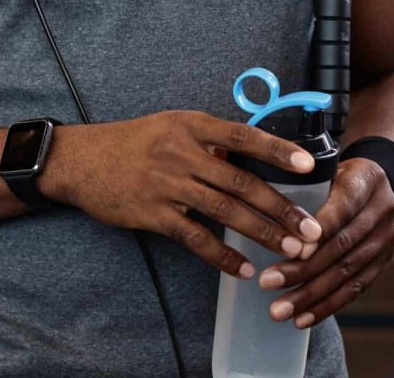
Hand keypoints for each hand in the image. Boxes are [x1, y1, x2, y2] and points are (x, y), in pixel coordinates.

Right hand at [41, 111, 322, 276]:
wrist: (82, 160)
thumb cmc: (132, 141)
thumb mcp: (171, 125)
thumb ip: (208, 140)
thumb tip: (247, 157)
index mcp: (190, 125)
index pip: (243, 135)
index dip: (277, 150)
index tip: (309, 166)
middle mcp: (182, 152)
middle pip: (241, 182)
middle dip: (281, 208)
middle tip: (311, 230)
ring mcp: (167, 184)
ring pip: (225, 211)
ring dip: (262, 233)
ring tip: (290, 250)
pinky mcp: (153, 214)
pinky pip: (195, 238)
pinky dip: (222, 255)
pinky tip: (243, 268)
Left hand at [259, 157, 393, 327]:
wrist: (386, 181)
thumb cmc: (340, 171)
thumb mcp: (328, 163)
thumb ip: (304, 179)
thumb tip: (258, 193)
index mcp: (364, 182)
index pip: (339, 210)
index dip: (315, 231)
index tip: (286, 245)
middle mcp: (381, 213)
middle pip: (340, 248)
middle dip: (303, 270)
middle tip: (267, 282)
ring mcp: (387, 241)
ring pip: (347, 274)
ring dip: (311, 296)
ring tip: (279, 310)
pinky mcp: (385, 263)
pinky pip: (356, 289)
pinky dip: (328, 306)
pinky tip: (303, 319)